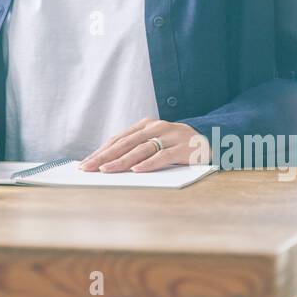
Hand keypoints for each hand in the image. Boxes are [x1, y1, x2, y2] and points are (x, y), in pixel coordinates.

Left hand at [78, 118, 210, 172]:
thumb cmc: (176, 146)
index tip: (84, 163)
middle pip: (125, 143)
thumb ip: (136, 149)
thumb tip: (107, 165)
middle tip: (88, 168)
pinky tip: (136, 171)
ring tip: (106, 170)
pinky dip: (148, 164)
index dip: (100, 151)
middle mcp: (156, 127)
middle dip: (104, 156)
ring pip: (141, 149)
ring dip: (122, 161)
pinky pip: (163, 156)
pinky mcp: (183, 148)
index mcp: (145, 125)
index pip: (118, 139)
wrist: (212, 141)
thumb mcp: (155, 143)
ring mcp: (170, 136)